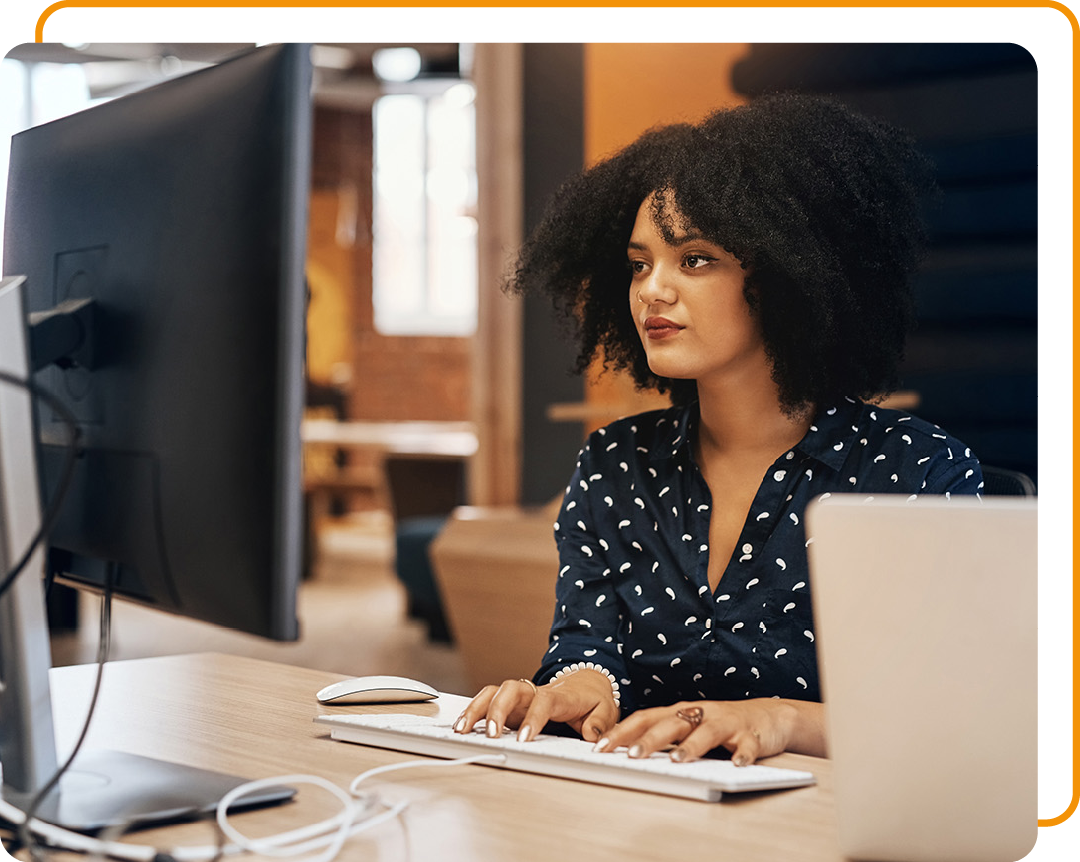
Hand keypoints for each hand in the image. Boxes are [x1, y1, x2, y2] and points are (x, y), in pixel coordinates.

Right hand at [454, 670, 619, 743]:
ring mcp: (520, 698)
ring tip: (462, 730)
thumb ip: (600, 723)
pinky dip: (473, 712)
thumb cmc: (594, 698)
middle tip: (491, 735)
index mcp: (559, 695)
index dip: (533, 718)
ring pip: (492, 693)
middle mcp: (535, 692)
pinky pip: (488, 702)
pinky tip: (462, 728)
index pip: (543, 701)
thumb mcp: (606, 710)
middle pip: (509, 689)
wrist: (586, 682)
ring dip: (476, 709)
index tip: (525, 739)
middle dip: (496, 710)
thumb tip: (591, 736)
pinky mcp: (511, 705)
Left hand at [594, 698, 822, 765]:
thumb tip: (626, 753)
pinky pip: (747, 746)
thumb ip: (664, 737)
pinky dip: (742, 755)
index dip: (622, 732)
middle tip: (631, 756)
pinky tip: (737, 764)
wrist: (768, 716)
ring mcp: (726, 723)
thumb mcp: (688, 727)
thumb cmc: (720, 725)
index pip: (645, 718)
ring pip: (706, 732)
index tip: (600, 748)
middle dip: (650, 740)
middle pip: (671, 723)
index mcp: (680, 712)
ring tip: (678, 760)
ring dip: (692, 746)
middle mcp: (700, 714)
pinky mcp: (751, 735)